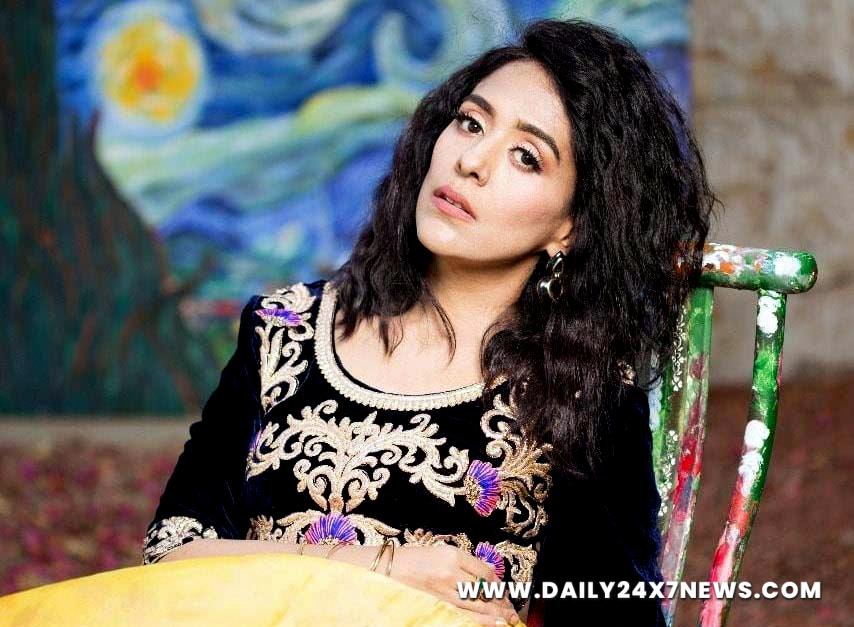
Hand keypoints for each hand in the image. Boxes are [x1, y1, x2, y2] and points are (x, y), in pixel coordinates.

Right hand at [386, 544, 520, 625]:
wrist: (385, 568)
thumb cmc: (411, 558)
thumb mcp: (439, 552)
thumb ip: (461, 564)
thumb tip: (484, 579)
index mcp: (452, 555)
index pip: (485, 571)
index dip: (498, 583)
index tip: (504, 590)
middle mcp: (450, 572)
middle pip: (484, 589)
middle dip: (501, 601)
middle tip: (511, 610)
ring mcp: (443, 590)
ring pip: (477, 604)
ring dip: (494, 612)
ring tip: (507, 619)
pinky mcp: (436, 603)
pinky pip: (463, 613)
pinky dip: (479, 619)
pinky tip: (491, 622)